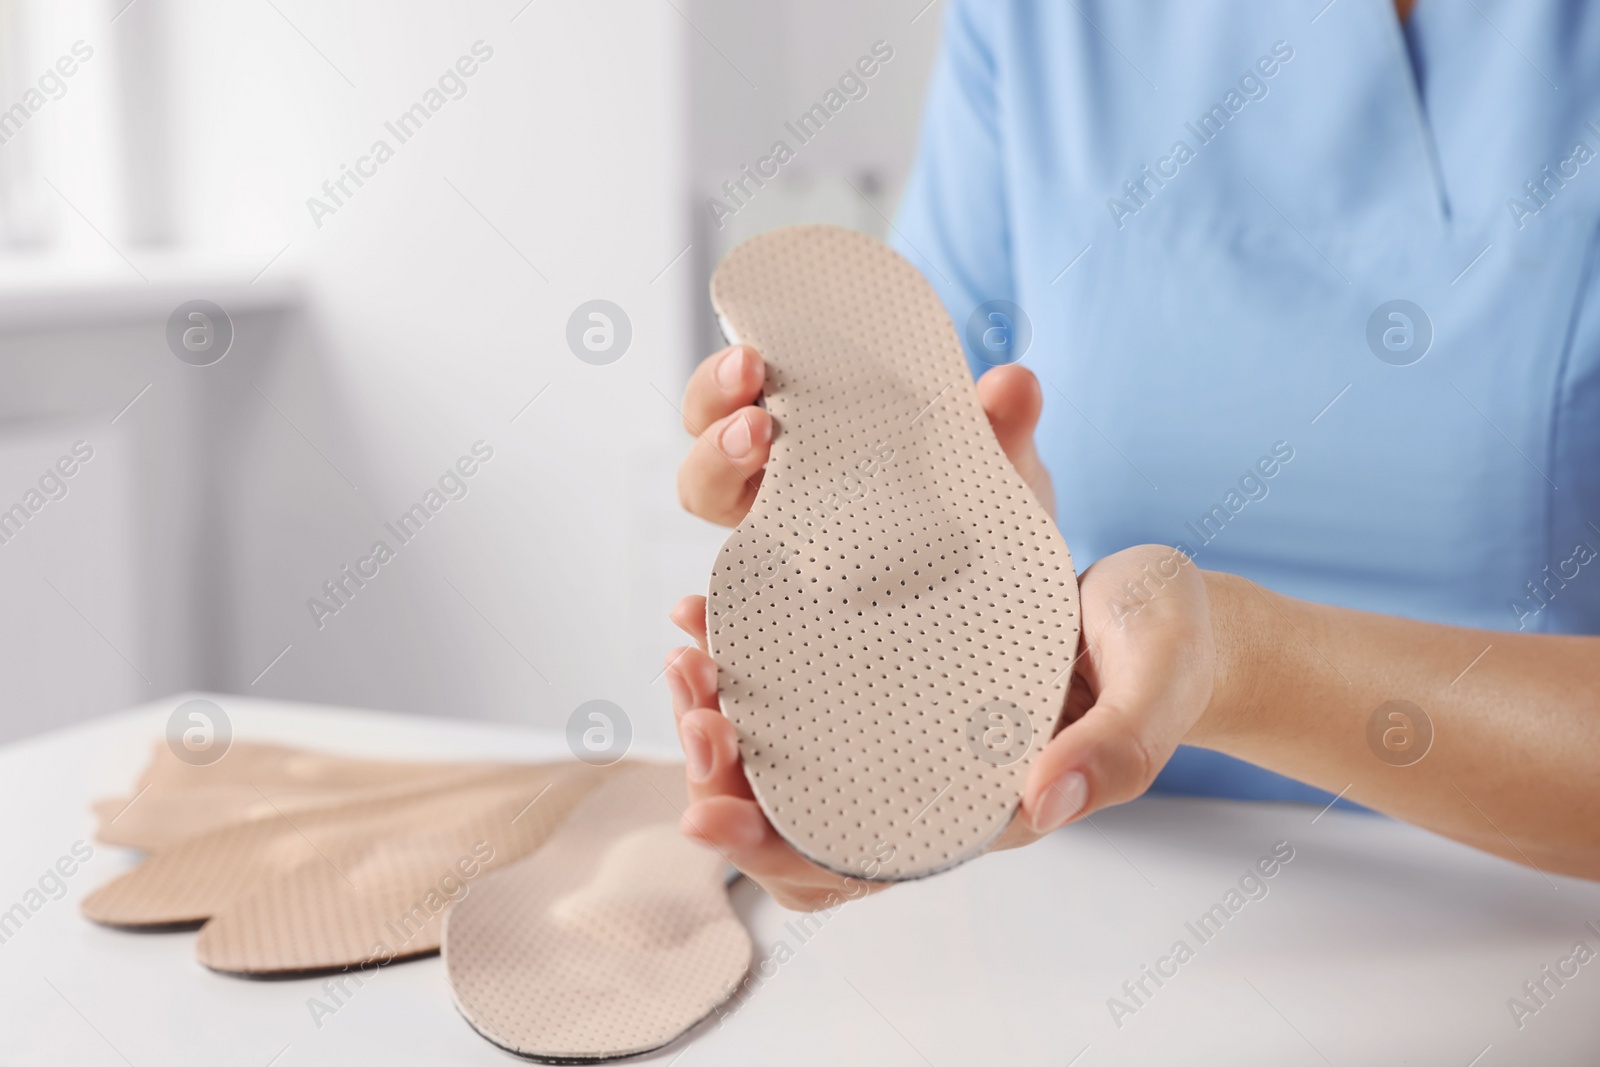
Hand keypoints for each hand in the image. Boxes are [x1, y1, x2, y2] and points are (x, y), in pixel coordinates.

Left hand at [668, 352, 1225, 907]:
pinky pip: (809, 688)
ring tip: (687, 655)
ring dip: (726, 720)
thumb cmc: (1167, 651)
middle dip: (724, 780)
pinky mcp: (901, 678)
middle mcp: (930, 778)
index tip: (707, 810)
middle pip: (799, 818)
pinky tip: (718, 616)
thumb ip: (1118, 746)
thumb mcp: (1158, 683)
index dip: (776, 852)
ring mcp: (911, 731)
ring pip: (790, 757)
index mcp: (984, 807)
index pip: (859, 863)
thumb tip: (1045, 801)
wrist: (1163, 613)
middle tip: (689, 706)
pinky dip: (756, 663)